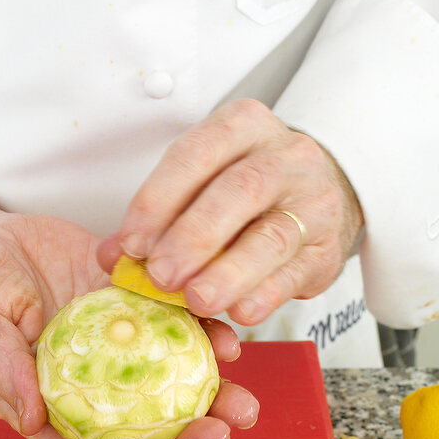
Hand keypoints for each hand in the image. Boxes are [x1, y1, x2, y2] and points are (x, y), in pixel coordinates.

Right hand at [0, 194, 257, 438]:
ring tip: (244, 401)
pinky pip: (182, 331)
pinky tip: (226, 339)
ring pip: (177, 389)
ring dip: (215, 400)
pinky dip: (208, 339)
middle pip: (149, 434)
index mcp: (53, 411)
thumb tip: (36, 419)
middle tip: (219, 430)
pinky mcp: (142, 312)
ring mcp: (124, 353)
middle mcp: (96, 392)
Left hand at [97, 99, 363, 325]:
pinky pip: (295, 272)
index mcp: (243, 126)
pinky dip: (265, 294)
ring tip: (197, 300)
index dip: (158, 200)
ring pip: (271, 235)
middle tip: (161, 276)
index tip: (131, 243)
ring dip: (230, 272)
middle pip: (239, 191)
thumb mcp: (204, 182)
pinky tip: (239, 312)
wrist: (322, 193)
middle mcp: (285, 155)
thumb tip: (111, 255)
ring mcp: (313, 201)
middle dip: (194, 237)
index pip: (195, 155)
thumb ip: (160, 215)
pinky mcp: (326, 248)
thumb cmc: (246, 191)